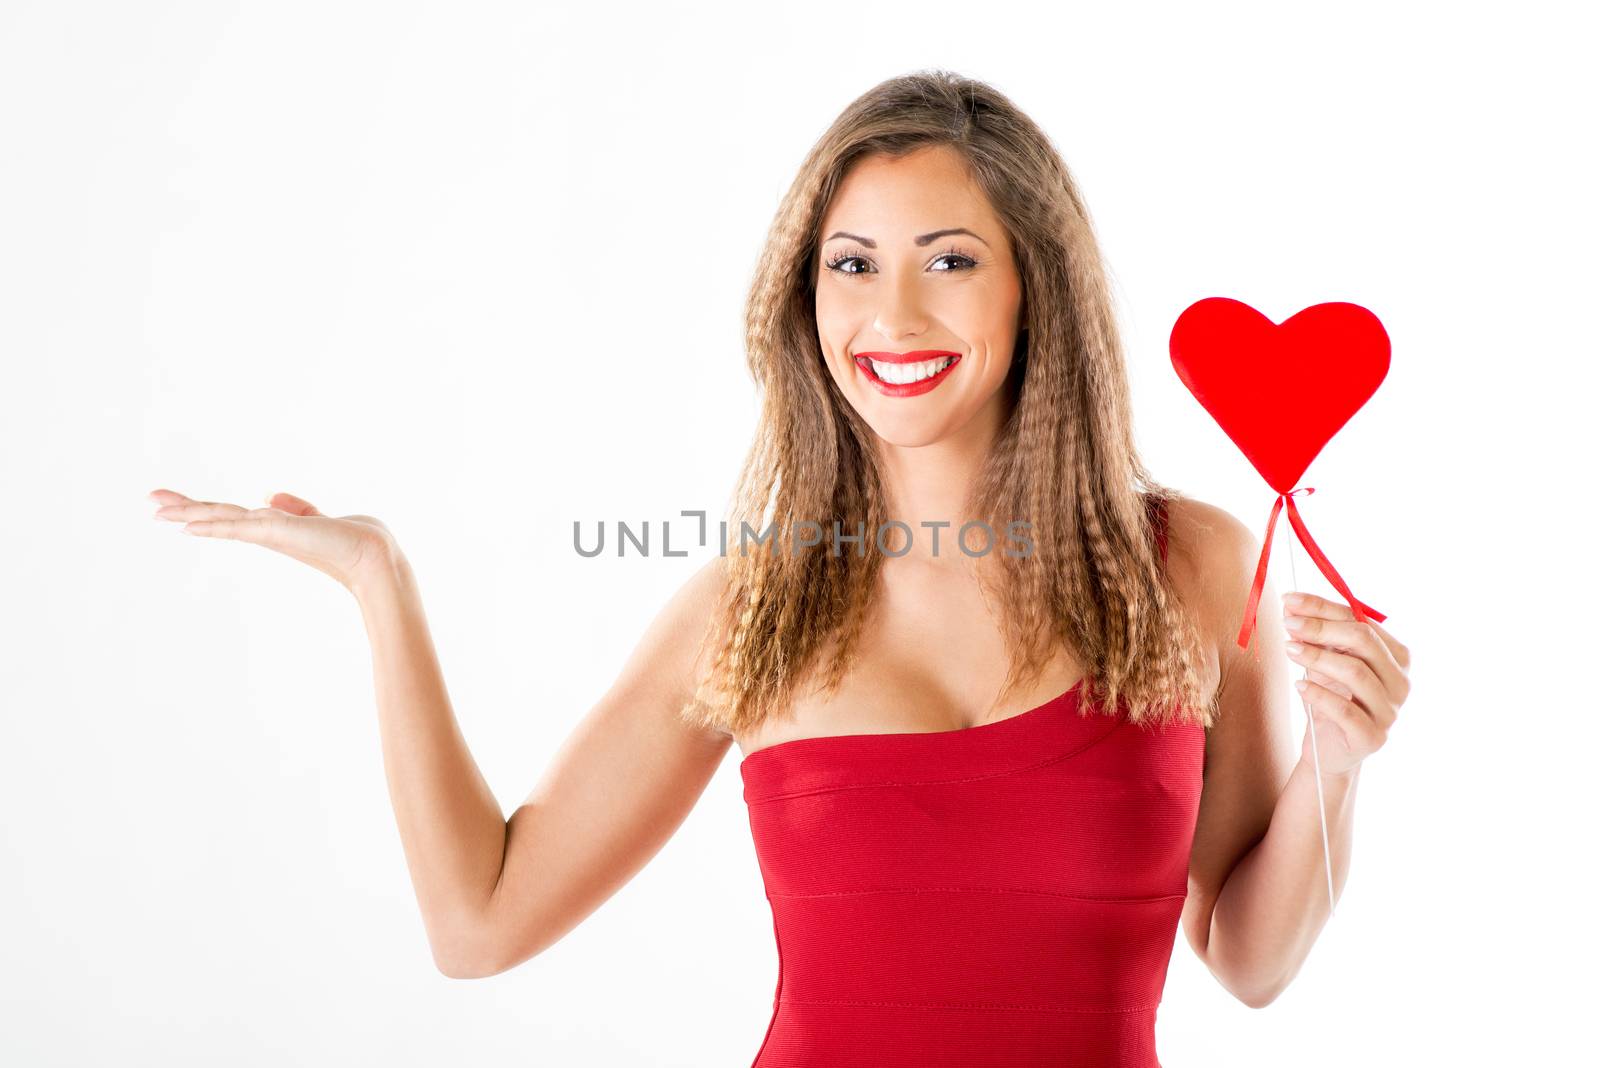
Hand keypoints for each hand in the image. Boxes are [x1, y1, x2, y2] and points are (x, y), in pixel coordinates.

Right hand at [149, 488, 400, 595]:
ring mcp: (270, 532)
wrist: (373, 555)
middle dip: (184, 508)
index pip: (230, 514)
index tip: (175, 505)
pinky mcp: (278, 532)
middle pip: (218, 516)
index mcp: (273, 527)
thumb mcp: (318, 518)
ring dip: (189, 513)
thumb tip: (269, 495)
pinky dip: (214, 524)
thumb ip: (296, 508)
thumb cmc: (352, 540)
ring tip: (157, 510)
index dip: (203, 509)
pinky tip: (191, 524)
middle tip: (151, 502)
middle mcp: (267, 531)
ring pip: (221, 520)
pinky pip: (239, 525)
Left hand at [1281, 591, 1410, 777]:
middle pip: (1364, 642)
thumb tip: (1290, 605)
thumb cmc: (1330, 698)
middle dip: (1321, 628)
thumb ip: (1314, 635)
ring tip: (1289, 649)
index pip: (1362, 621)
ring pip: (1356, 673)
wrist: (1328, 749)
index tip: (1289, 599)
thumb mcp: (1324, 662)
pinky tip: (1299, 685)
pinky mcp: (1372, 737)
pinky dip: (1319, 694)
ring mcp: (1390, 711)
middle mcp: (1400, 682)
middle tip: (1288, 624)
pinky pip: (1345, 711)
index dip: (1324, 608)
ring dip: (1317, 657)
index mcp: (1396, 657)